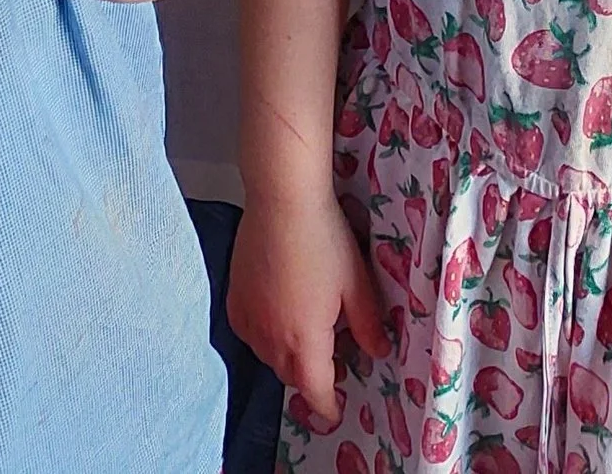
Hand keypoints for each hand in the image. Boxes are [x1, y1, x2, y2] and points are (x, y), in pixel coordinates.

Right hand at [227, 190, 386, 433]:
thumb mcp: (357, 284)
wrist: (282, 199)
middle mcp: (270, 340)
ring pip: (268, 356)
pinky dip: (264, 334)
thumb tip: (378, 352)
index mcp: (304, 344)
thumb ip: (368, 326)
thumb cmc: (324, 239)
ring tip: (307, 328)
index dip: (328, 407)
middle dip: (311, 376)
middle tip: (333, 355)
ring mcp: (247, 319)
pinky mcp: (233, 298)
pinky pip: (249, 333)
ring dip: (287, 355)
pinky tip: (278, 310)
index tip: (335, 412)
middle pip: (291, 377)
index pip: (316, 394)